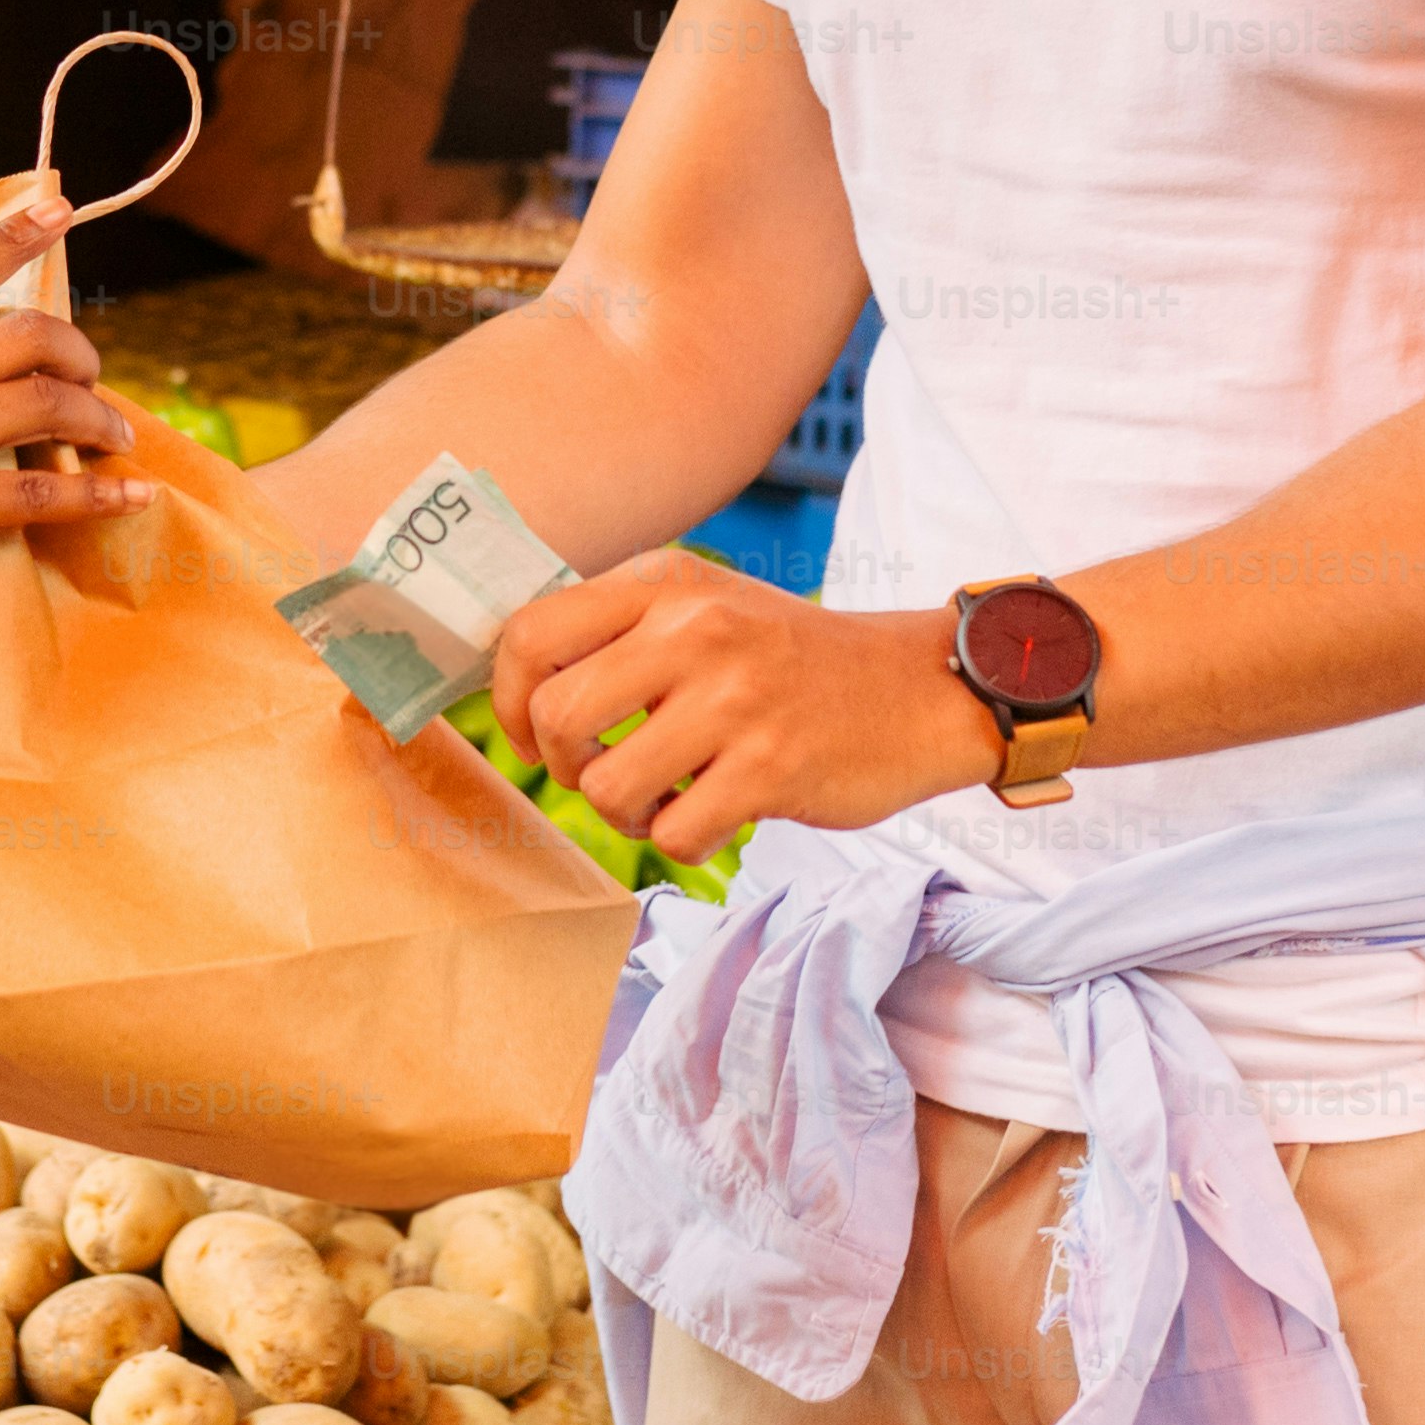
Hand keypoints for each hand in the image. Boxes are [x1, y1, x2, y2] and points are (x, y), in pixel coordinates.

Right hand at [0, 196, 149, 584]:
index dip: (12, 237)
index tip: (56, 206)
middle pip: (27, 337)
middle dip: (78, 350)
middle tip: (93, 375)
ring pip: (47, 403)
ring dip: (98, 417)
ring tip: (117, 438)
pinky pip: (37, 492)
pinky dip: (95, 494)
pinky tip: (131, 495)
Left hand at [487, 551, 989, 857]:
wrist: (917, 688)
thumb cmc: (790, 660)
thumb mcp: (706, 605)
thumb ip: (619, 627)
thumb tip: (514, 682)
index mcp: (665, 583)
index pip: (529, 634)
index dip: (506, 700)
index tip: (531, 732)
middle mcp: (695, 630)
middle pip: (555, 716)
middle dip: (563, 763)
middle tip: (601, 770)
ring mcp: (735, 699)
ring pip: (606, 786)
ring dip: (623, 811)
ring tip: (663, 797)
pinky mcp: (771, 768)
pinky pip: (674, 833)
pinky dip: (681, 841)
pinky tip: (709, 818)